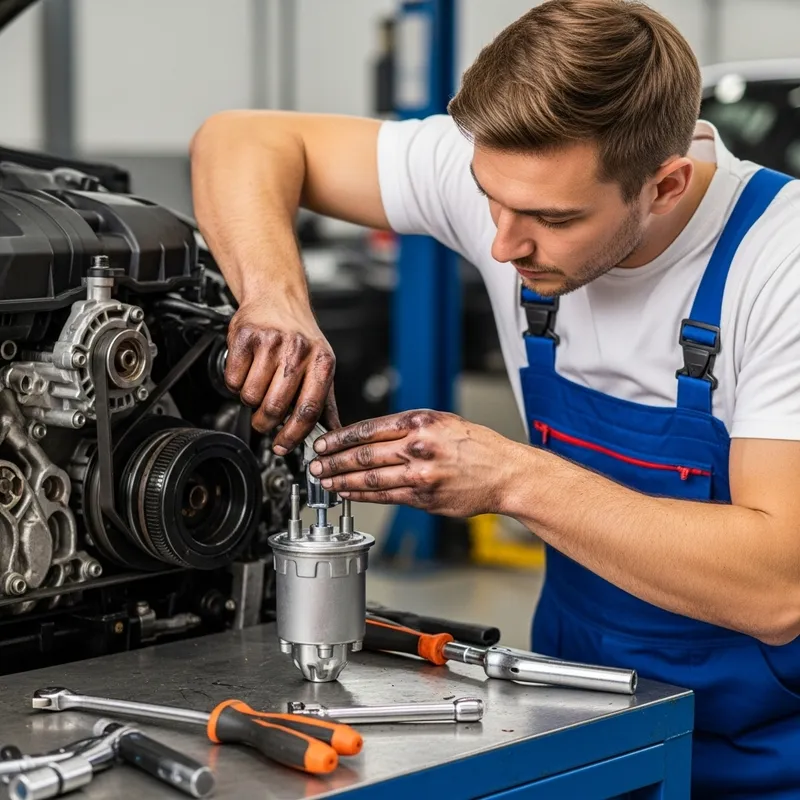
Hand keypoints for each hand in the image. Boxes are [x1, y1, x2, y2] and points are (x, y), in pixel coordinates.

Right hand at [224, 298, 338, 452]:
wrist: (277, 298)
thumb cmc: (300, 336)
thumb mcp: (321, 366)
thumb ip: (325, 403)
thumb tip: (333, 434)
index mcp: (321, 362)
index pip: (308, 410)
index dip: (293, 435)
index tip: (283, 447)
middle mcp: (298, 350)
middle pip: (276, 407)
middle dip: (266, 423)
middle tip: (264, 420)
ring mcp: (270, 342)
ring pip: (251, 395)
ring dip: (250, 400)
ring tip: (258, 386)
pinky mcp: (245, 336)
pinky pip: (233, 379)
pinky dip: (235, 384)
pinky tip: (247, 371)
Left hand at [309, 409, 524, 516]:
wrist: (505, 472)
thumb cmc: (476, 446)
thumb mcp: (442, 422)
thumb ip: (408, 427)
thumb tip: (371, 436)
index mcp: (420, 422)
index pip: (368, 428)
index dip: (339, 437)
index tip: (323, 442)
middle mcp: (418, 446)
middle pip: (363, 454)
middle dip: (333, 460)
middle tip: (314, 464)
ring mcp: (420, 473)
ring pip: (370, 478)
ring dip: (342, 480)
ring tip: (324, 481)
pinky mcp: (423, 497)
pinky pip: (385, 496)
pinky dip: (362, 496)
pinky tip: (348, 494)